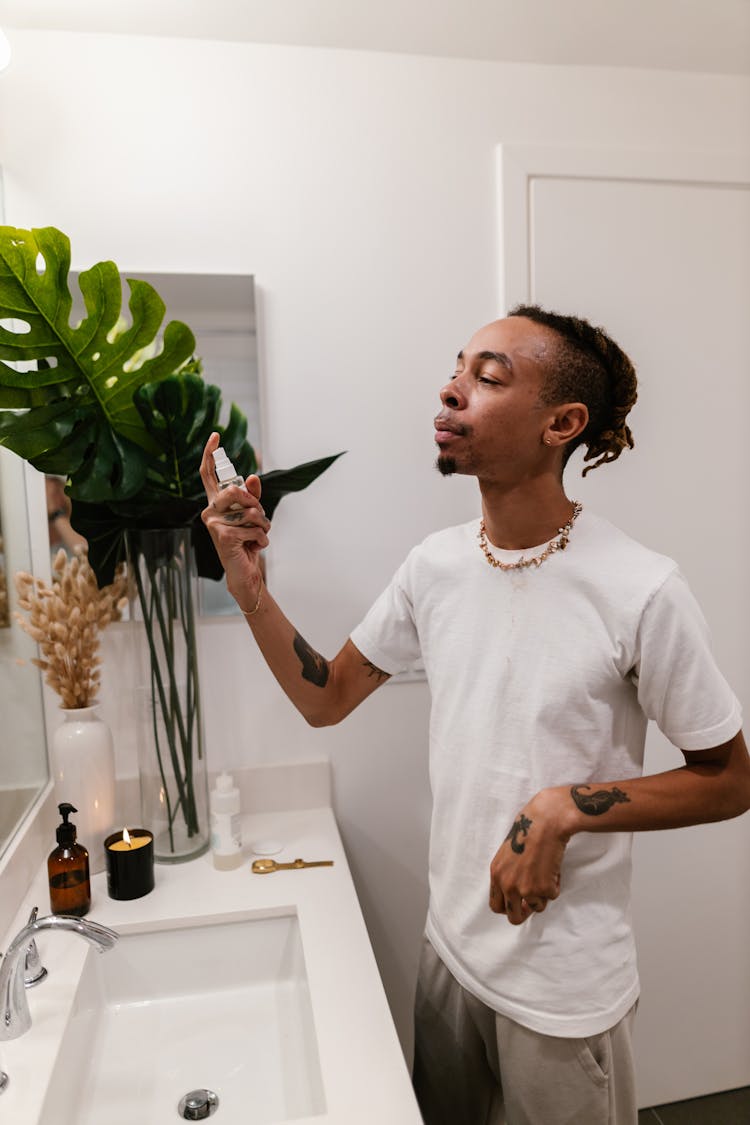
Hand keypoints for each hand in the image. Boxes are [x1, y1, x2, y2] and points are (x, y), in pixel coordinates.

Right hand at [199, 432, 270, 607]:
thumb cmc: (248, 542)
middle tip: (259, 520)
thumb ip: (253, 496)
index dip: (211, 454)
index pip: (209, 474)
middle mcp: (210, 510)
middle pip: (236, 491)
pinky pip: (254, 528)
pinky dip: (261, 539)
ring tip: (257, 537)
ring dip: (263, 526)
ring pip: (250, 511)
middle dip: (255, 504)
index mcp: (216, 503)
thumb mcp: (254, 516)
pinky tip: (252, 548)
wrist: (246, 571)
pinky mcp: (222, 535)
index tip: (216, 435)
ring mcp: (213, 523)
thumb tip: (254, 476)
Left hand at [488, 789, 569, 925]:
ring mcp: (524, 888)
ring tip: (545, 872)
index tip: (518, 905)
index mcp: (496, 874)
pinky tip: (553, 867)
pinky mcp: (543, 888)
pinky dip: (555, 885)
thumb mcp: (508, 854)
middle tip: (534, 903)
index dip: (508, 908)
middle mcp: (507, 884)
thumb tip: (517, 895)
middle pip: (514, 916)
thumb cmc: (529, 830)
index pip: (496, 905)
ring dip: (543, 894)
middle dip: (525, 914)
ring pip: (537, 907)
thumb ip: (508, 875)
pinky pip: (552, 896)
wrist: (545, 822)